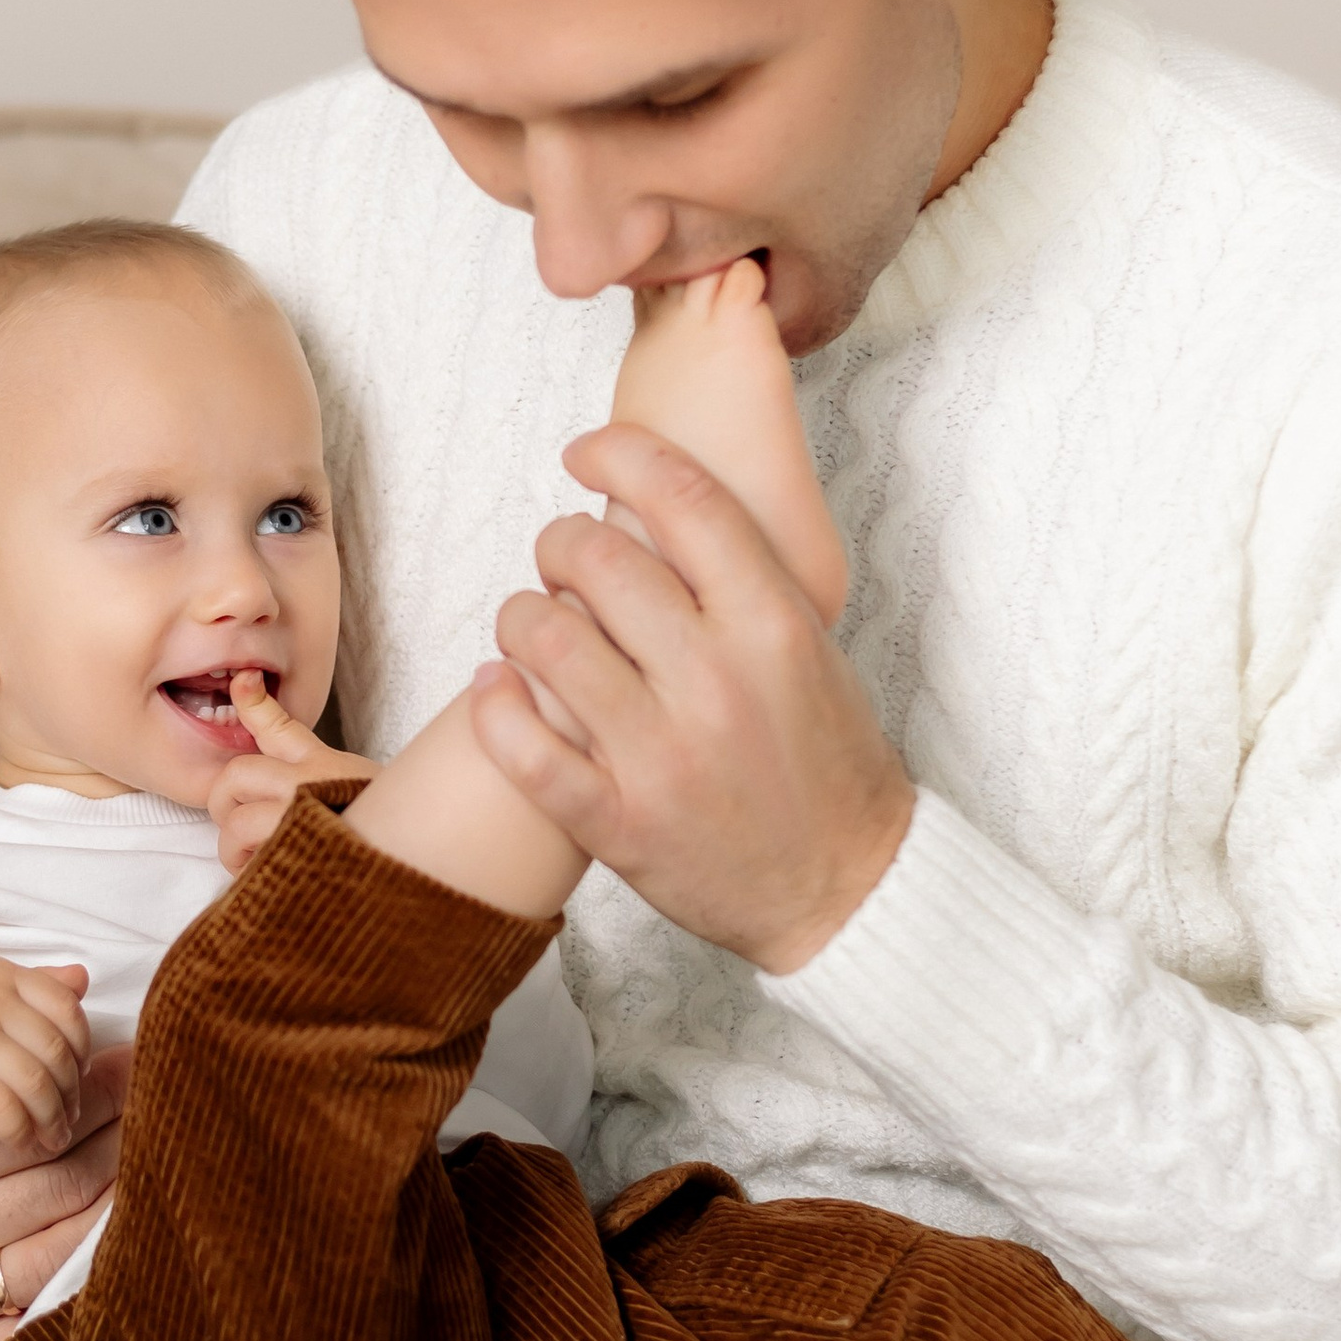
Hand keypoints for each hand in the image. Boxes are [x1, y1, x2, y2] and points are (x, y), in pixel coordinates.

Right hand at [0, 956, 93, 1172]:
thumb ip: (28, 986)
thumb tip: (82, 980)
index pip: (66, 1006)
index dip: (80, 1047)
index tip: (77, 1078)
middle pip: (57, 1049)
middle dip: (72, 1091)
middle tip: (70, 1120)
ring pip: (37, 1082)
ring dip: (53, 1118)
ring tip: (53, 1139)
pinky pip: (5, 1108)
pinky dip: (21, 1131)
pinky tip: (21, 1143)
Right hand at [0, 1045, 134, 1340]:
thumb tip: (78, 985)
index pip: (19, 1130)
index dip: (90, 1097)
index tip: (131, 1069)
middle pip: (45, 1189)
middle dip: (116, 1143)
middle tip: (158, 1111)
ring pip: (53, 1252)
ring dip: (114, 1206)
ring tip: (153, 1167)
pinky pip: (34, 1323)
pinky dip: (83, 1287)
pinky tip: (117, 1247)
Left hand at [206, 667, 375, 871]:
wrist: (412, 867)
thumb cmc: (391, 836)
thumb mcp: (363, 787)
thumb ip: (322, 776)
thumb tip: (282, 768)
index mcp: (325, 765)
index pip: (280, 725)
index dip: (253, 702)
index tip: (243, 683)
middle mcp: (309, 786)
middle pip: (237, 774)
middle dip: (224, 803)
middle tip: (238, 829)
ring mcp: (299, 823)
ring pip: (238, 824)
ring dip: (235, 850)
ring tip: (256, 862)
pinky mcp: (294, 859)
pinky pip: (250, 865)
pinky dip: (249, 875)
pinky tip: (271, 879)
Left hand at [470, 421, 913, 974]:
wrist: (845, 888)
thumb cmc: (824, 763)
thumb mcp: (810, 651)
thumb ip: (741, 583)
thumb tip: (657, 508)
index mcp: (771, 623)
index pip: (682, 496)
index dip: (618, 453)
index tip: (586, 454)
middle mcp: (716, 680)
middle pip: (597, 557)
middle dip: (558, 541)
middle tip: (558, 558)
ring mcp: (664, 754)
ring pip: (545, 640)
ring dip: (519, 618)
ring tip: (529, 626)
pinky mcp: (620, 823)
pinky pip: (524, 750)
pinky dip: (495, 708)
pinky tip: (497, 690)